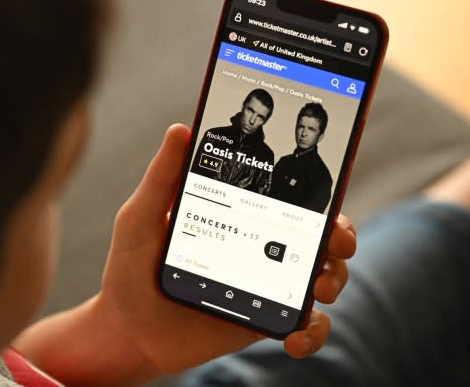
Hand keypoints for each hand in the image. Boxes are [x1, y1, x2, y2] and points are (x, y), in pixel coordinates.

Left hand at [99, 124, 356, 373]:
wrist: (127, 330)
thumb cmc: (131, 268)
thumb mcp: (141, 218)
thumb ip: (161, 178)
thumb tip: (180, 129)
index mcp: (237, 214)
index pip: (286, 195)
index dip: (317, 189)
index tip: (332, 183)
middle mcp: (258, 245)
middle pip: (317, 234)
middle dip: (341, 234)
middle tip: (337, 241)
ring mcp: (264, 283)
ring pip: (322, 276)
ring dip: (335, 279)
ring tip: (318, 287)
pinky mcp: (264, 319)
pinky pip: (305, 325)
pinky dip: (312, 332)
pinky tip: (294, 338)